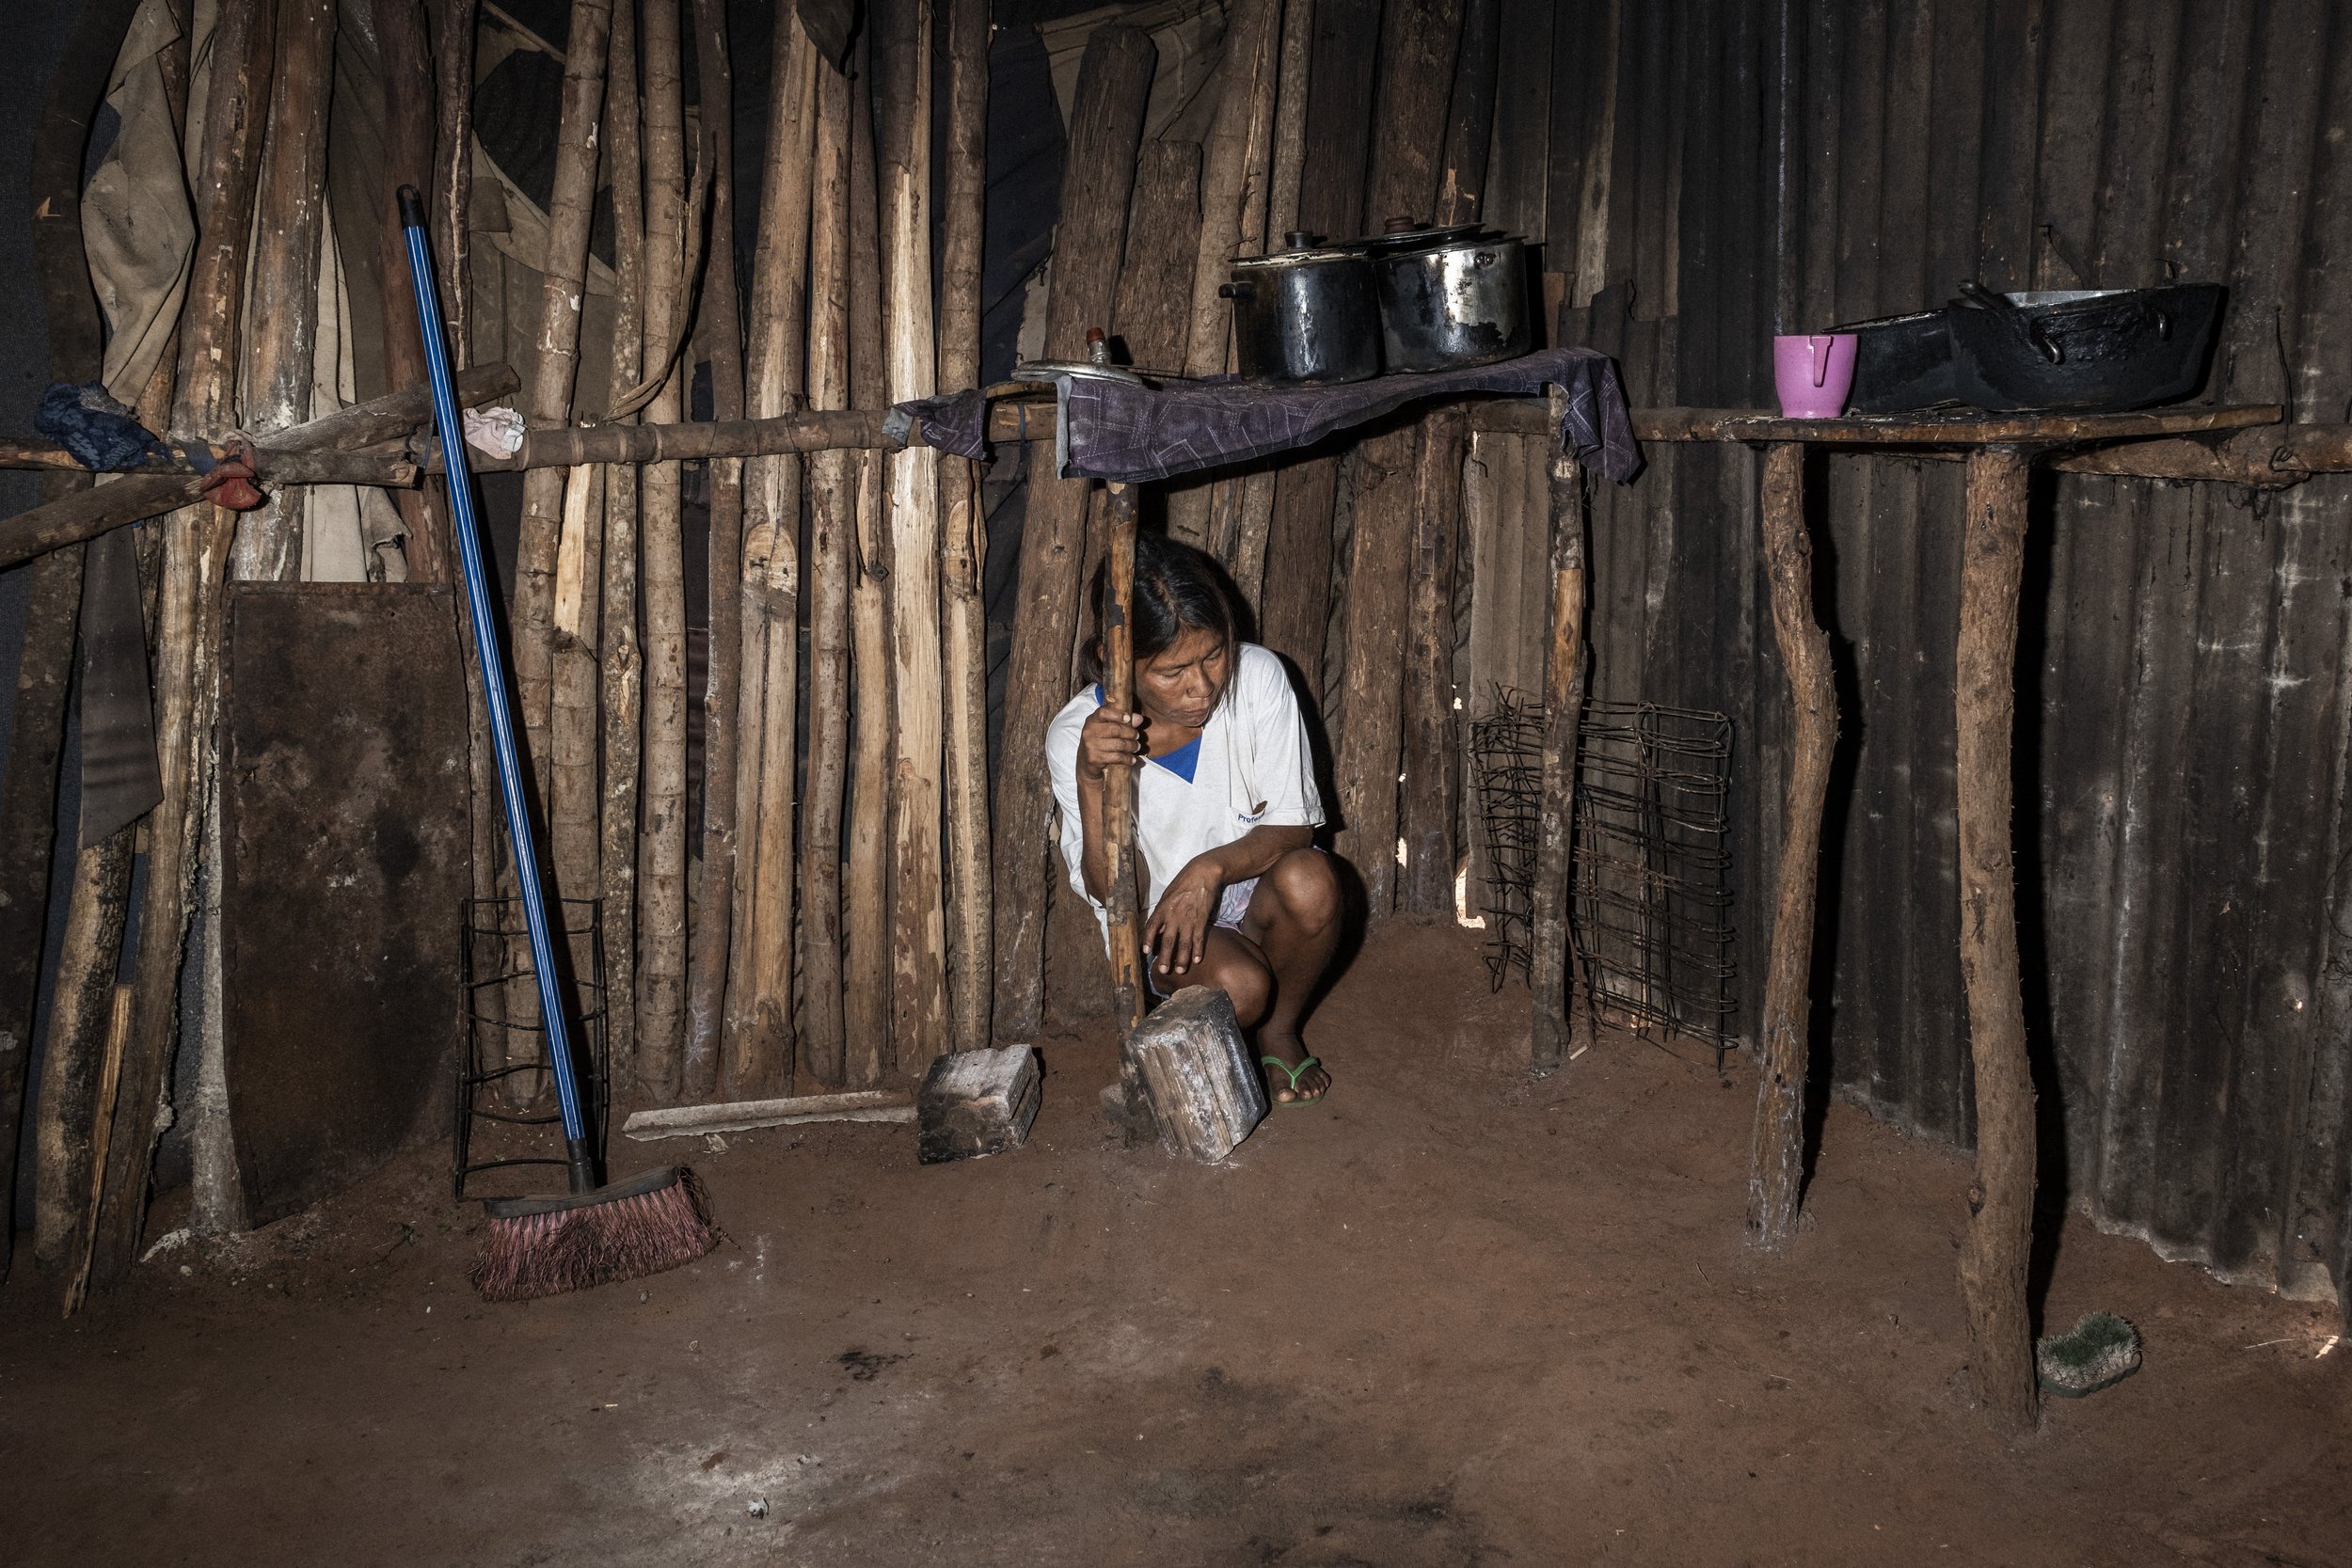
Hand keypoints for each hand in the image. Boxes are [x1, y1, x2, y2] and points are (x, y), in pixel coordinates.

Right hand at [1077, 704, 1144, 780]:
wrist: (1085, 761)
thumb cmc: (1099, 741)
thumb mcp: (1106, 728)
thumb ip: (1123, 721)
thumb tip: (1139, 719)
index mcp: (1091, 720)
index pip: (1103, 712)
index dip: (1117, 714)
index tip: (1128, 718)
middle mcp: (1089, 732)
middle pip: (1115, 729)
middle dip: (1130, 733)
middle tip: (1137, 736)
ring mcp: (1091, 746)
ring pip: (1118, 744)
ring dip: (1131, 746)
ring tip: (1137, 747)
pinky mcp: (1094, 759)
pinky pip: (1116, 757)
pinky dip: (1127, 758)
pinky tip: (1132, 759)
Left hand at [1143, 856, 1225, 978]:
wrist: (1203, 874)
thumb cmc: (1183, 883)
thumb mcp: (1167, 895)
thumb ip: (1162, 913)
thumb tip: (1158, 931)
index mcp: (1163, 908)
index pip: (1152, 926)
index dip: (1148, 940)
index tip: (1146, 951)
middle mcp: (1174, 915)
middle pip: (1168, 940)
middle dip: (1165, 957)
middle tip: (1163, 971)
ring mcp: (1188, 918)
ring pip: (1184, 943)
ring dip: (1182, 958)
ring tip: (1180, 970)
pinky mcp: (1201, 919)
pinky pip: (1199, 938)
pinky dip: (1198, 950)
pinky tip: (1197, 960)